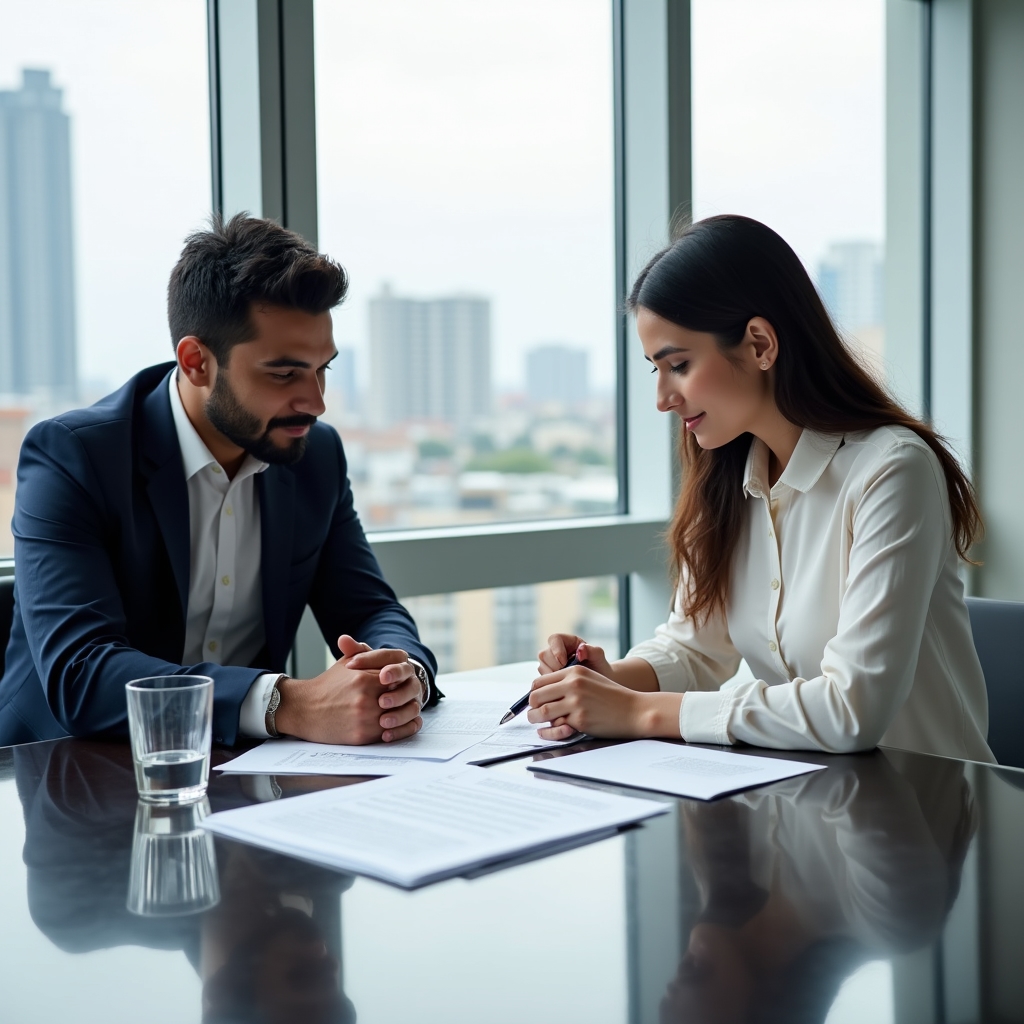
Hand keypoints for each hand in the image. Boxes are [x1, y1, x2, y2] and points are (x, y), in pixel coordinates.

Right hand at [274, 634, 422, 743]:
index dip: (400, 681)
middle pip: (399, 698)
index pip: (397, 678)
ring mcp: (365, 718)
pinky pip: (388, 734)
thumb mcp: (345, 663)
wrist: (304, 709)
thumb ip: (366, 653)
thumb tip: (386, 652)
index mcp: (364, 678)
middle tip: (400, 698)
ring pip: (396, 717)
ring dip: (401, 715)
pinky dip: (394, 730)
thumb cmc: (327, 685)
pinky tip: (391, 724)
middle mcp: (366, 698)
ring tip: (397, 711)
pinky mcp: (362, 736)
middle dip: (402, 698)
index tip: (398, 682)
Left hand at [526, 663, 682, 740]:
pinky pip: (557, 725)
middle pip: (536, 695)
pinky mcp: (580, 719)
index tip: (536, 701)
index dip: (535, 693)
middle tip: (535, 714)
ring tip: (538, 722)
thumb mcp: (590, 679)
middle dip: (532, 706)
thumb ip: (569, 682)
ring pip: (542, 711)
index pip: (540, 681)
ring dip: (536, 718)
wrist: (635, 710)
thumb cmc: (613, 696)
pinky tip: (553, 731)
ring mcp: (576, 701)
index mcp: (574, 672)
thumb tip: (545, 692)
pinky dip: (551, 730)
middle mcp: (573, 684)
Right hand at [538, 634, 615, 678]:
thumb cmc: (599, 668)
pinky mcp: (547, 677)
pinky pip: (542, 681)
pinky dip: (551, 685)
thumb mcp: (599, 658)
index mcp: (566, 641)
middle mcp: (555, 651)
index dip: (556, 650)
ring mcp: (549, 664)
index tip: (564, 662)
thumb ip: (593, 651)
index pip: (554, 639)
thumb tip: (581, 649)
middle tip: (565, 676)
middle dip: (553, 667)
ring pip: (541, 668)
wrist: (598, 685)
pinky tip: (562, 689)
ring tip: (566, 683)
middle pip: (544, 655)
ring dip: (551, 677)